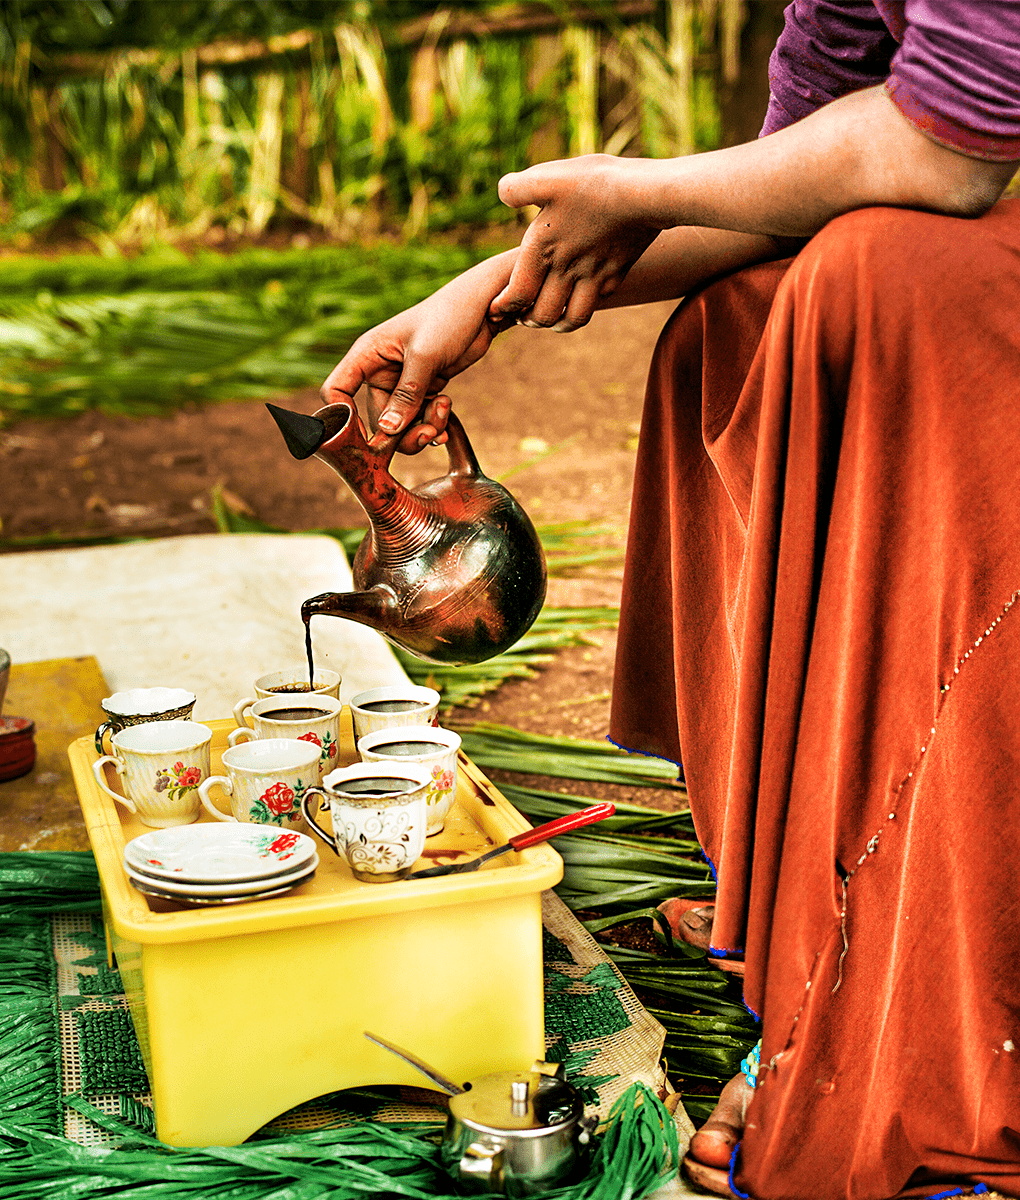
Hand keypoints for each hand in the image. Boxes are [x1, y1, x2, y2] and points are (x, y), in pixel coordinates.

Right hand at [321, 252, 516, 453]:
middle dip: (401, 433)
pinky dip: (432, 424)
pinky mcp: (422, 389)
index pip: (336, 390)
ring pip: (400, 425)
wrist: (480, 308)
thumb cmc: (447, 318)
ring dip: (421, 429)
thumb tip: (388, 430)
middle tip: (427, 433)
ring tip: (442, 412)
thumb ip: (406, 395)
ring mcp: (401, 383)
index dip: (342, 417)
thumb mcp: (425, 356)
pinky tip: (445, 416)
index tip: (366, 438)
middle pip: (375, 419)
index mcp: (367, 355)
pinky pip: (418, 419)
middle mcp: (379, 371)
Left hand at [490, 155, 663, 330]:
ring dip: (559, 322)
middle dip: (529, 319)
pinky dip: (588, 303)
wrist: (647, 194)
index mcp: (542, 249)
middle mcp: (567, 269)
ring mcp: (595, 275)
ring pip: (573, 318)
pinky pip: (599, 300)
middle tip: (523, 313)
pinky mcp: (618, 271)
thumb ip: (516, 188)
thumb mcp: (546, 177)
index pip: (517, 295)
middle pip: (543, 316)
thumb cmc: (593, 183)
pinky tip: (584, 294)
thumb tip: (502, 194)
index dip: (505, 306)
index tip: (500, 305)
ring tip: (551, 316)